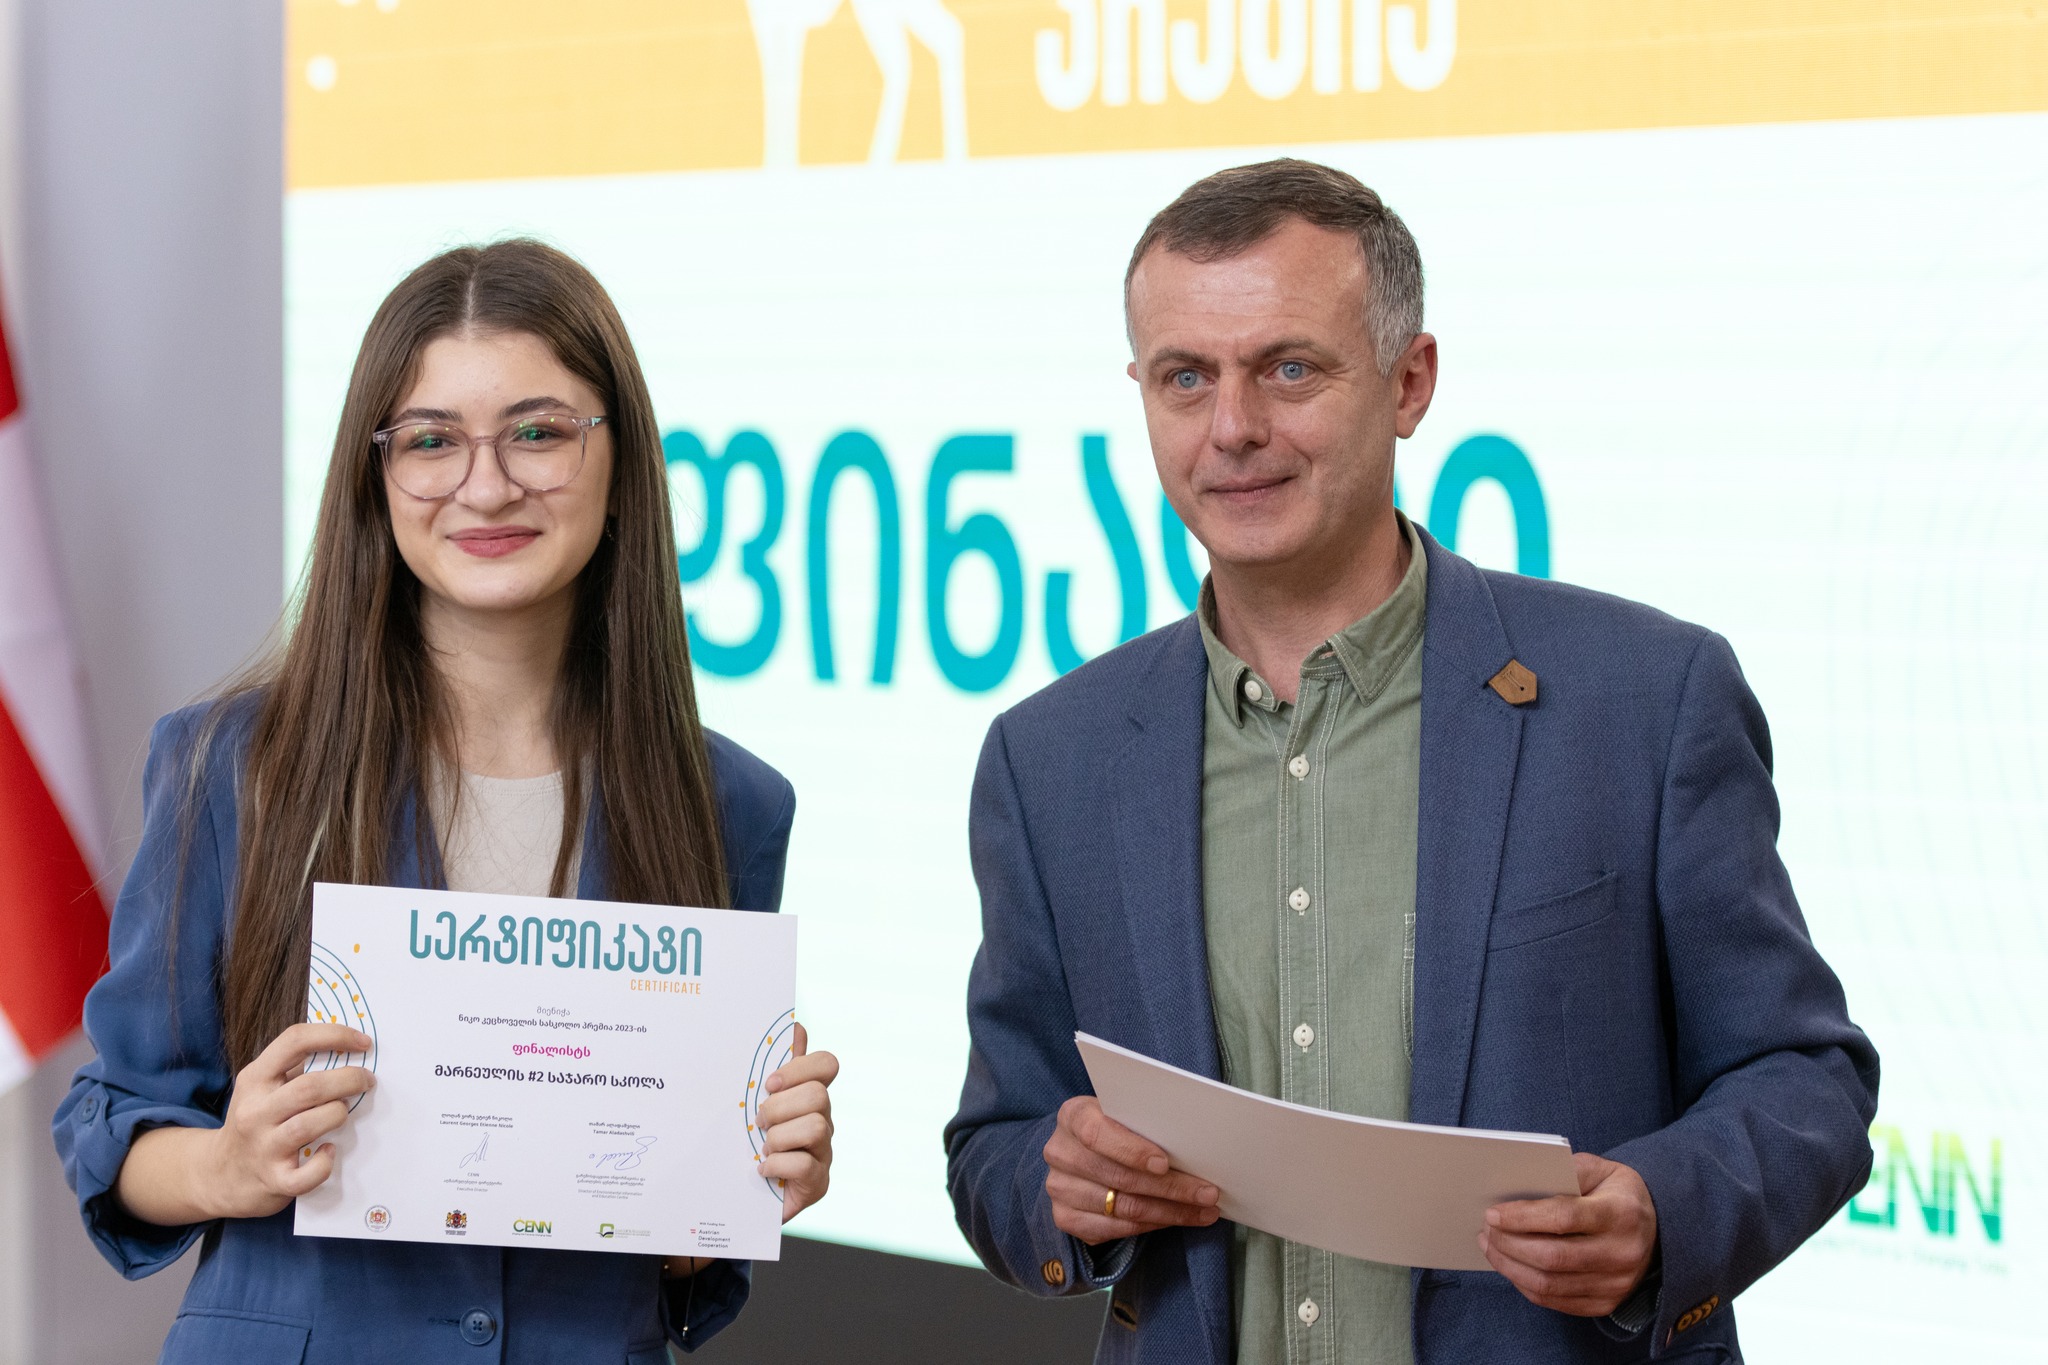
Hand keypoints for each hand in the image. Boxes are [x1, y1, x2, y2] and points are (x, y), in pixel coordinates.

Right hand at [201, 1022, 375, 1219]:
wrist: (220, 1175)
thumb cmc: (256, 1122)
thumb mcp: (261, 1087)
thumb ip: (294, 1068)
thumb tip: (347, 1047)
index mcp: (254, 1079)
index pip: (294, 1041)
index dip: (334, 1035)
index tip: (364, 1042)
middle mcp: (255, 1111)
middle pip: (310, 1087)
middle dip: (349, 1079)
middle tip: (366, 1081)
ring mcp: (263, 1147)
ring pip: (309, 1124)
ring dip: (338, 1114)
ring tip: (343, 1112)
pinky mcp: (274, 1180)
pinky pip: (307, 1175)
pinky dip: (324, 1163)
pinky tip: (329, 1152)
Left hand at [758, 1023, 837, 1222]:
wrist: (742, 1199)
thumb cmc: (751, 1145)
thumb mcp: (759, 1103)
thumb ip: (779, 1070)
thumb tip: (795, 1025)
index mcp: (810, 1097)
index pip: (827, 1064)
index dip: (800, 1068)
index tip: (770, 1084)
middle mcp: (824, 1122)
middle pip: (818, 1095)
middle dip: (780, 1108)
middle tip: (760, 1123)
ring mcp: (824, 1153)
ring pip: (815, 1127)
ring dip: (779, 1138)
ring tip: (764, 1149)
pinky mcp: (818, 1183)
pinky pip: (803, 1164)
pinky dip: (777, 1165)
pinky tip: (763, 1170)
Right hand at [1043, 1096, 1219, 1244]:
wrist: (1081, 1151)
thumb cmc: (1115, 1127)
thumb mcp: (1124, 1113)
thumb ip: (1146, 1122)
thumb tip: (1195, 1143)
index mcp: (1072, 1116)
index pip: (1097, 1133)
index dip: (1131, 1150)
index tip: (1165, 1163)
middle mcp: (1060, 1152)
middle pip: (1119, 1177)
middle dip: (1171, 1188)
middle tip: (1207, 1193)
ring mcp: (1060, 1188)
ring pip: (1123, 1207)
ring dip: (1170, 1212)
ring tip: (1203, 1211)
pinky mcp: (1065, 1218)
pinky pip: (1115, 1229)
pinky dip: (1151, 1226)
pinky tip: (1175, 1220)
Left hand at [1479, 1152, 1657, 1315]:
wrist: (1659, 1229)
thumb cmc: (1618, 1193)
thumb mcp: (1601, 1169)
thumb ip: (1566, 1171)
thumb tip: (1519, 1183)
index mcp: (1621, 1214)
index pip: (1563, 1218)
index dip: (1522, 1217)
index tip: (1492, 1214)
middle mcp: (1622, 1254)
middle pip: (1552, 1257)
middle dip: (1509, 1244)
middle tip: (1486, 1230)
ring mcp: (1616, 1284)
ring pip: (1549, 1284)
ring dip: (1511, 1267)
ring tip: (1491, 1247)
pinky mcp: (1607, 1303)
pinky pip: (1556, 1300)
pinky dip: (1526, 1285)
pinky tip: (1512, 1267)